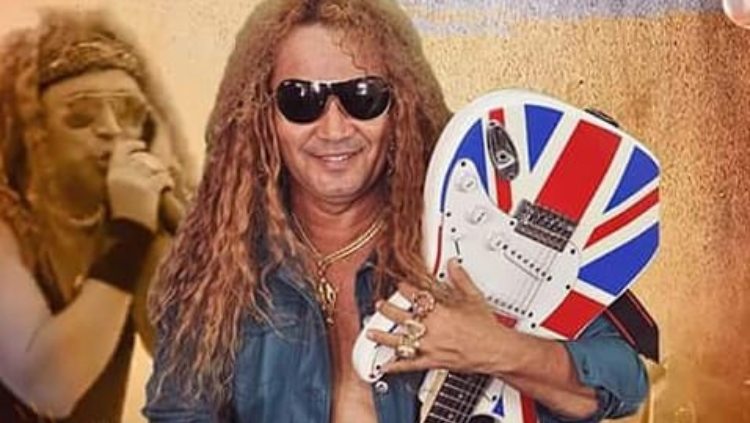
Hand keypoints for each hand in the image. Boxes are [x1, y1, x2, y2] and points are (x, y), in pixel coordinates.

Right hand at [106, 140, 172, 231]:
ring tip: (165, 182)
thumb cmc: (122, 217)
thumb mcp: (115, 195)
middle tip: (160, 169)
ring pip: (156, 167)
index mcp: (112, 175)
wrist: (129, 231)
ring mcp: (136, 179)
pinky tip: (168, 189)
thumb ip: (123, 179)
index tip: (142, 145)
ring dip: (162, 173)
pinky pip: (163, 177)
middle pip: (142, 158)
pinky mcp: (150, 187)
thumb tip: (139, 166)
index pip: (121, 150)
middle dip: (153, 162)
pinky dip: (168, 182)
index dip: (132, 145)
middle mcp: (123, 174)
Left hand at [367, 259, 525, 374]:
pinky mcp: (432, 361)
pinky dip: (396, 366)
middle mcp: (431, 329)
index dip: (404, 289)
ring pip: (401, 341)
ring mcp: (430, 346)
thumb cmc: (486, 328)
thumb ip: (461, 280)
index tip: (400, 285)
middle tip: (380, 305)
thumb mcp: (474, 298)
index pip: (416, 296)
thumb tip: (454, 266)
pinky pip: (410, 365)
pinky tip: (385, 366)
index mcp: (439, 311)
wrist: (495, 350)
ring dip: (383, 336)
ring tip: (371, 332)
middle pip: (402, 317)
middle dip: (388, 309)